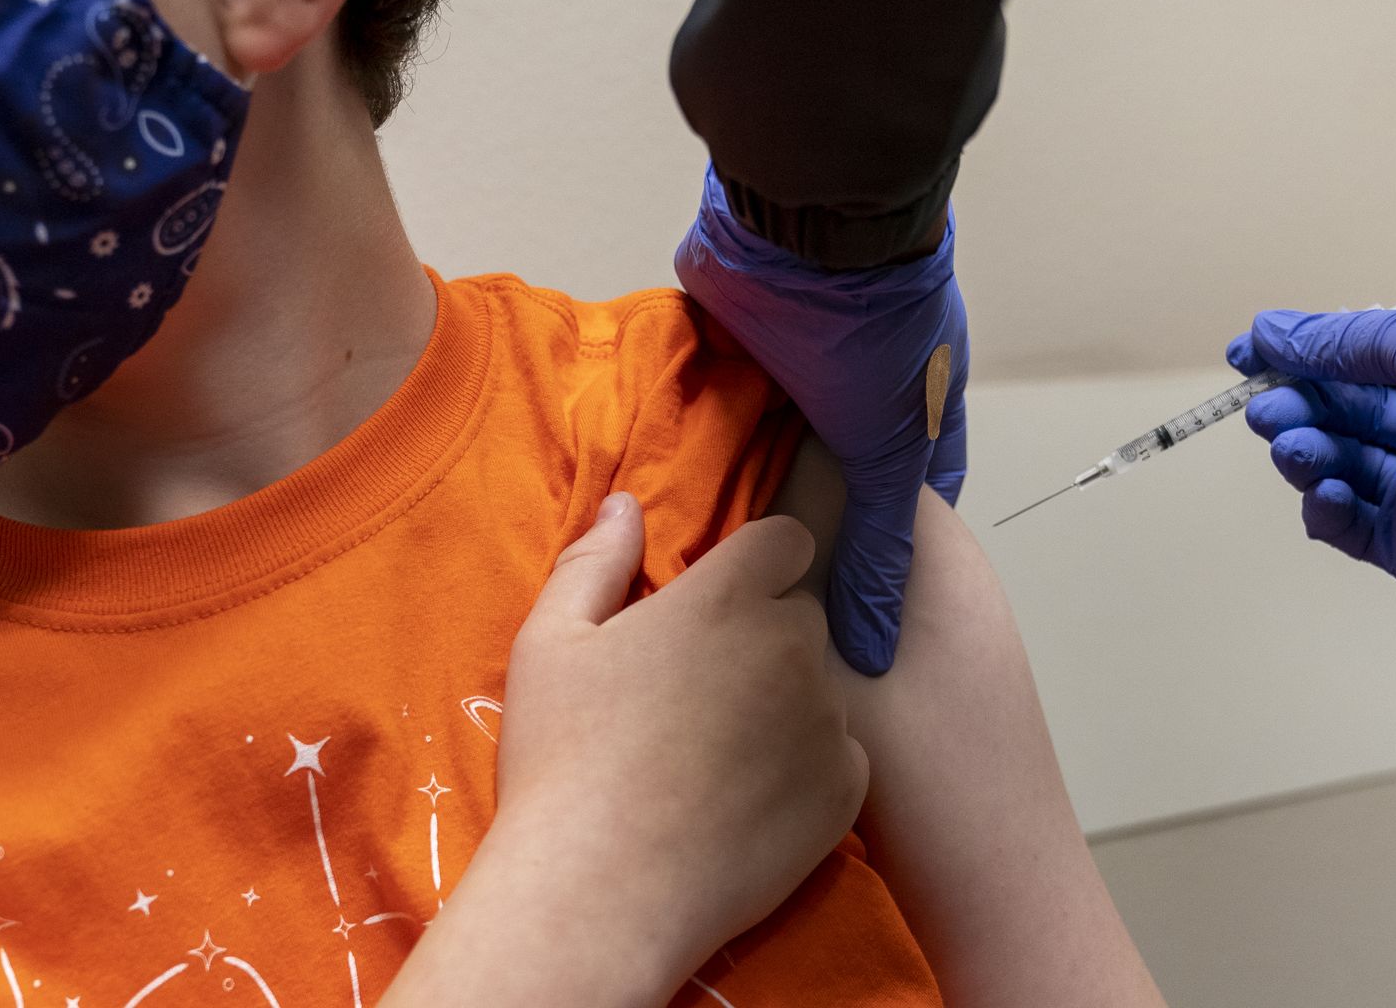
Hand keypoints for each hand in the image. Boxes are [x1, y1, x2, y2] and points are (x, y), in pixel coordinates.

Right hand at [387, 494, 867, 1005]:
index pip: (787, 539)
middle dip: (766, 638)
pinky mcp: (845, 791)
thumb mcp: (550, 644)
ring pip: (822, 689)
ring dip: (787, 705)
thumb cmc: (561, 759)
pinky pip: (842, 757)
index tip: (724, 604)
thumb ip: (594, 562)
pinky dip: (808, 771)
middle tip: (704, 694)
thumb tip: (625, 503)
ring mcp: (827, 720)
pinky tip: (748, 802)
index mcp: (725, 597)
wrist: (600, 893)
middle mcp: (792, 646)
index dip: (760, 565)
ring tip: (718, 761)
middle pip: (802, 616)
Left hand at [677, 167, 968, 674]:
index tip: (842, 608)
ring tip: (695, 563)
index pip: (907, 499)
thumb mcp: (887, 455)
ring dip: (737, 477)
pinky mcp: (737, 336)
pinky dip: (693, 431)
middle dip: (794, 520)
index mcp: (916, 406)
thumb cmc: (876, 327)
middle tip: (751, 597)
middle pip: (828, 471)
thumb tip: (872, 647)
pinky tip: (662, 491)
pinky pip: (713, 395)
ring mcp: (798, 358)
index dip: (882, 553)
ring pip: (766, 435)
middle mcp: (859, 383)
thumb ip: (877, 550)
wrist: (806, 217)